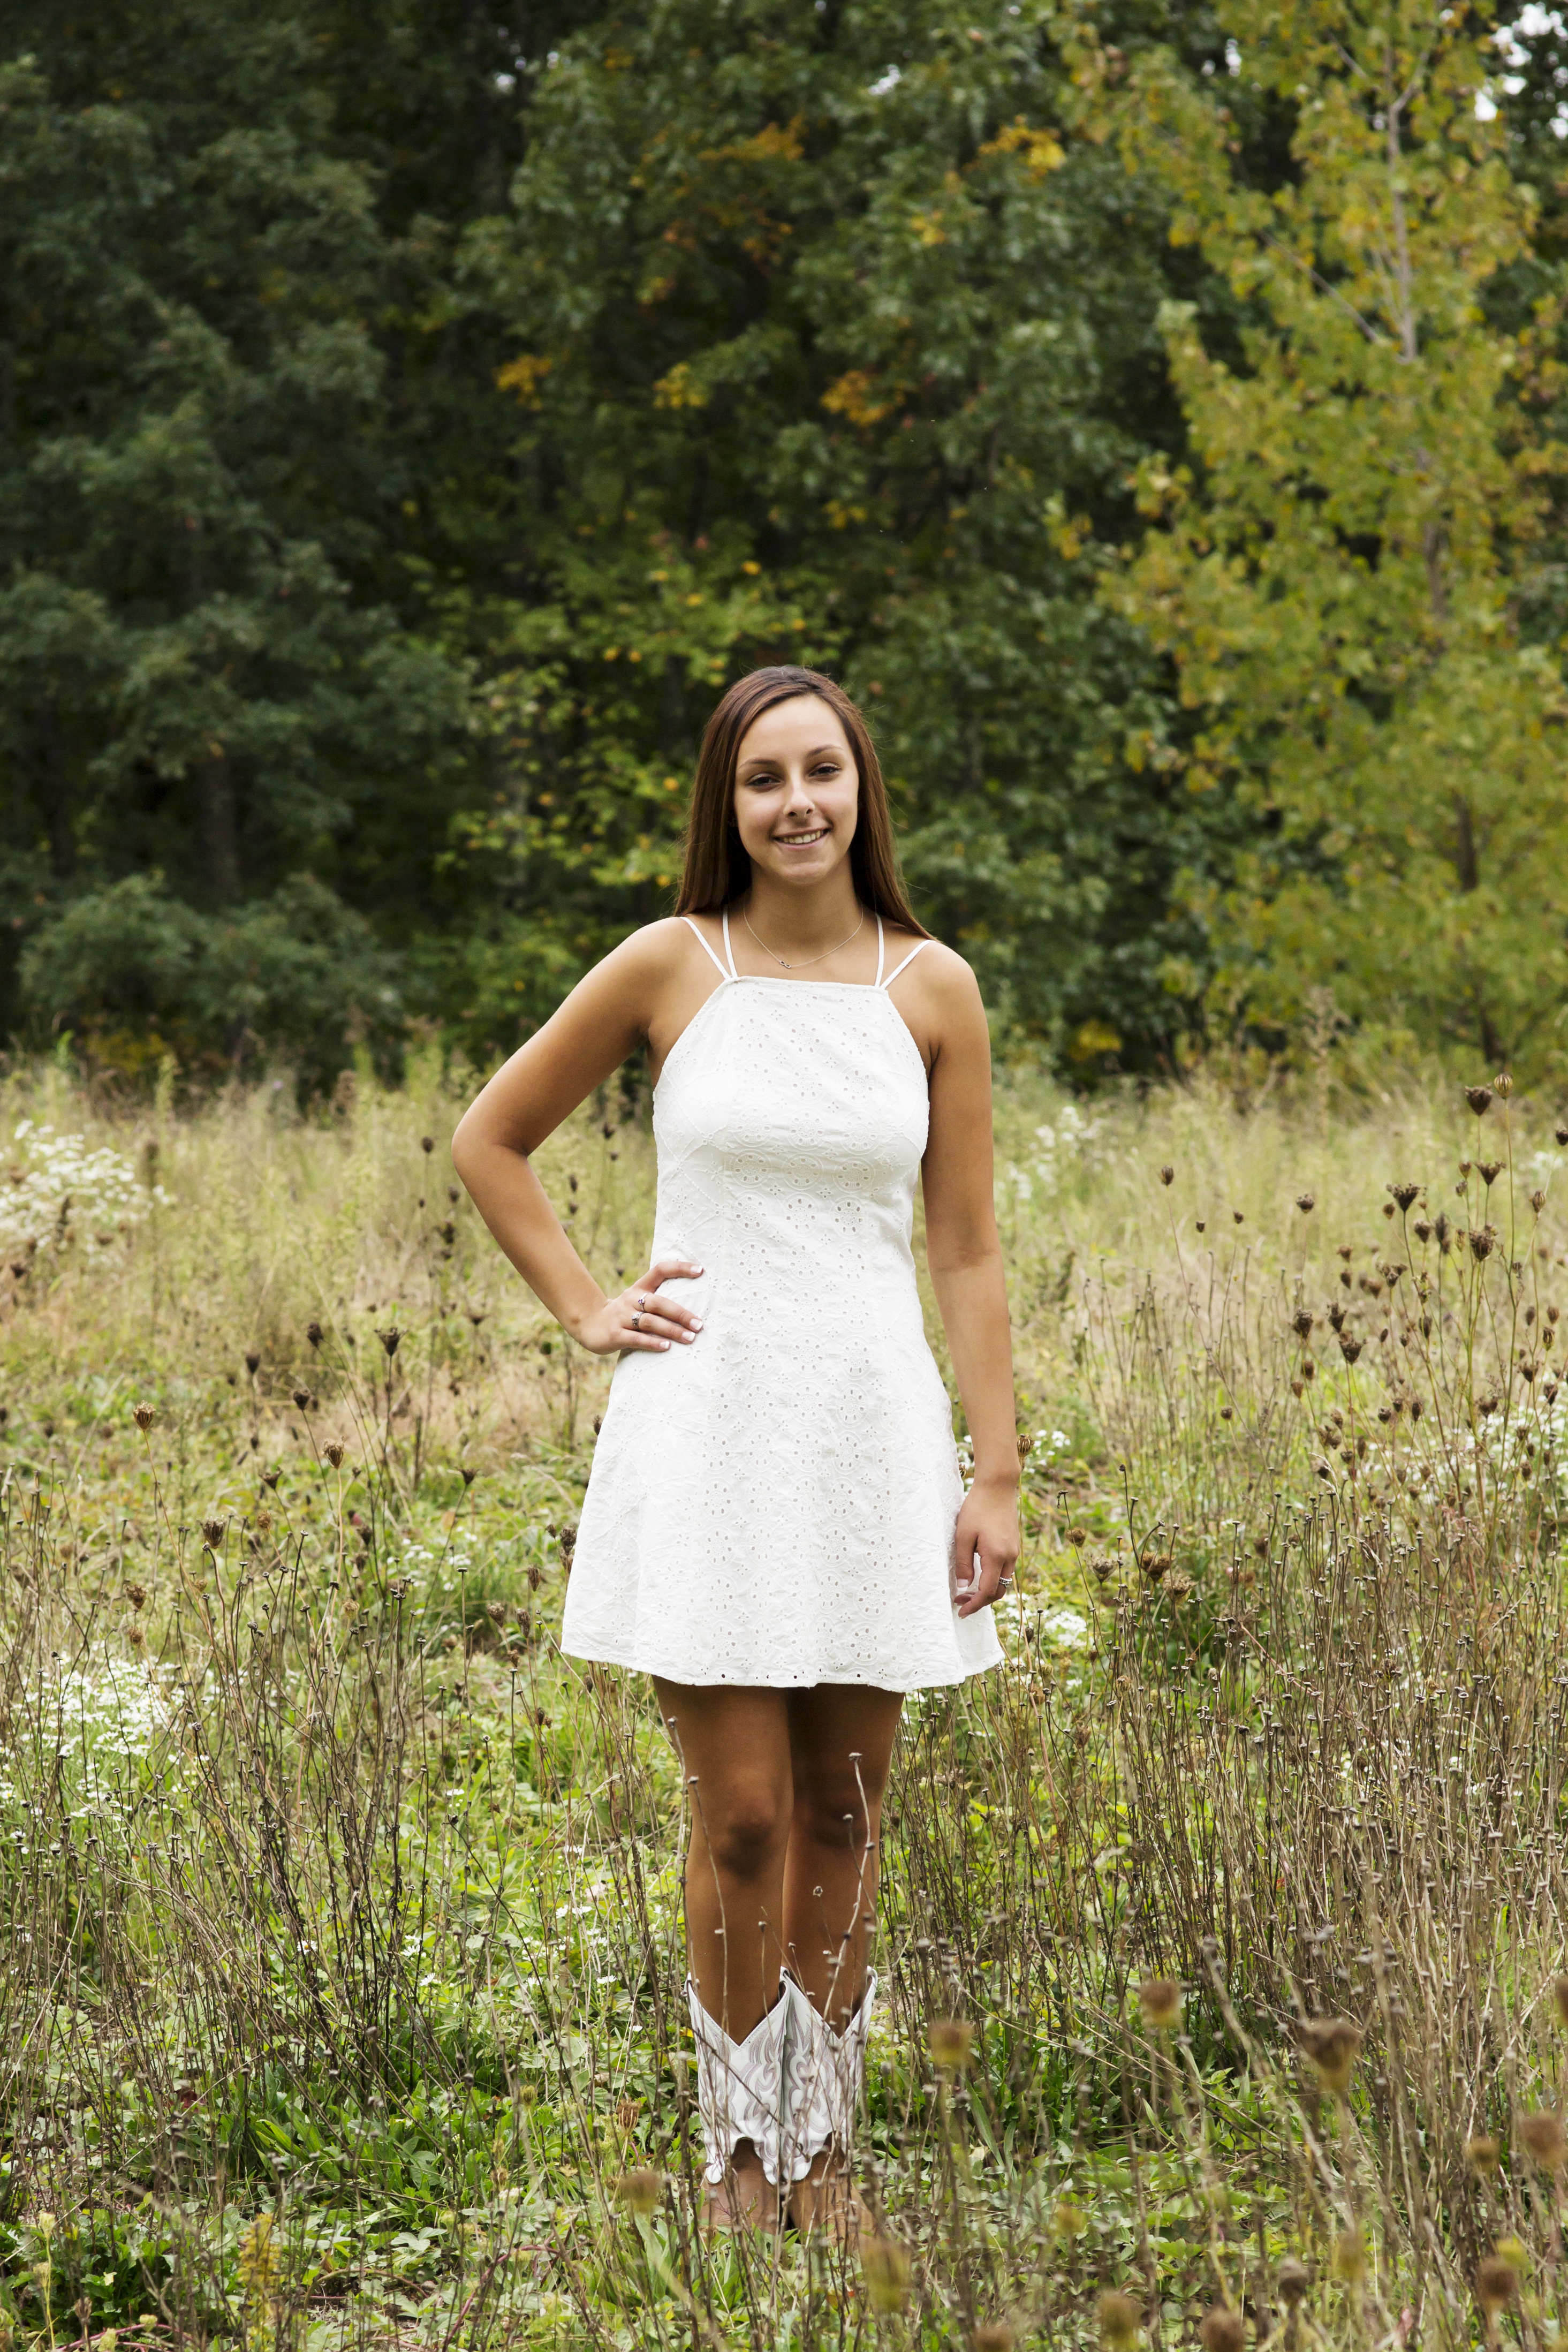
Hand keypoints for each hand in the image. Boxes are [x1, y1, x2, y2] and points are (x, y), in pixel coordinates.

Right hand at [572, 1256, 704, 1356]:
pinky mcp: (615, 1335)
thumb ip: (658, 1301)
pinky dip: (653, 1343)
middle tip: (699, 1325)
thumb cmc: (623, 1314)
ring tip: (689, 1338)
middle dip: (681, 1314)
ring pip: (650, 1322)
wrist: (589, 1324)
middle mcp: (631, 1299)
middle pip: (658, 1303)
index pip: (660, 1270)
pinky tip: (667, 1347)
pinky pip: (637, 1339)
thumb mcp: (636, 1301)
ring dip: (672, 1330)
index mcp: (639, 1288)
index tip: (700, 1271)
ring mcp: (622, 1317)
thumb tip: (691, 1308)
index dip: (679, 1268)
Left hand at [953, 1477, 1019, 1615]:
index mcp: (997, 1556)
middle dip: (980, 1601)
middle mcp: (1009, 1557)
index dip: (974, 1605)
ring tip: (967, 1591)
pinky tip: (979, 1575)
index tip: (961, 1612)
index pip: (987, 1591)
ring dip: (987, 1591)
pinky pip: (1005, 1570)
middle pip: (999, 1591)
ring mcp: (1014, 1551)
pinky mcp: (1013, 1546)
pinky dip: (993, 1579)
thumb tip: (964, 1587)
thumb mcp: (963, 1536)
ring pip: (1003, 1582)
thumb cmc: (977, 1508)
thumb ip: (963, 1563)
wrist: (997, 1487)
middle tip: (960, 1602)